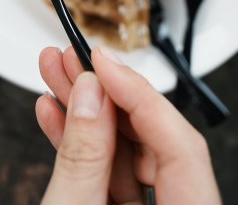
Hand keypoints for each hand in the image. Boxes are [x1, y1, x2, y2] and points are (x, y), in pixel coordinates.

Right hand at [36, 46, 221, 204]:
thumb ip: (84, 156)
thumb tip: (91, 95)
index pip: (180, 145)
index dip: (139, 95)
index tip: (102, 62)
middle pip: (154, 143)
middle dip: (106, 96)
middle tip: (73, 60)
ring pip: (128, 155)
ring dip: (87, 113)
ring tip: (57, 76)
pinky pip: (111, 175)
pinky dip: (83, 146)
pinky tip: (58, 115)